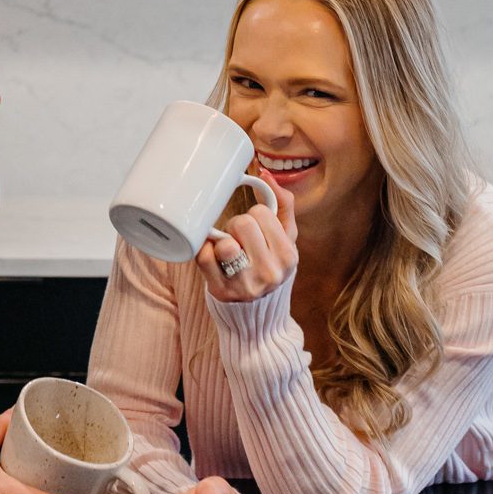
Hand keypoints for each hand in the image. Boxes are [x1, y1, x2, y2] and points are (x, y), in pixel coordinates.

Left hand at [196, 169, 297, 304]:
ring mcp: (244, 285)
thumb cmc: (270, 270)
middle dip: (237, 226)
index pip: (262, 213)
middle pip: (242, 224)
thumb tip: (265, 173)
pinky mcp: (221, 292)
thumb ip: (282, 206)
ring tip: (227, 249)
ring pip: (224, 243)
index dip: (255, 216)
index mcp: (288, 257)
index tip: (256, 230)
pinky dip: (204, 251)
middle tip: (239, 239)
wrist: (258, 320)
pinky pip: (204, 257)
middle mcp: (269, 273)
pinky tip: (213, 257)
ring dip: (222, 240)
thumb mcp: (286, 242)